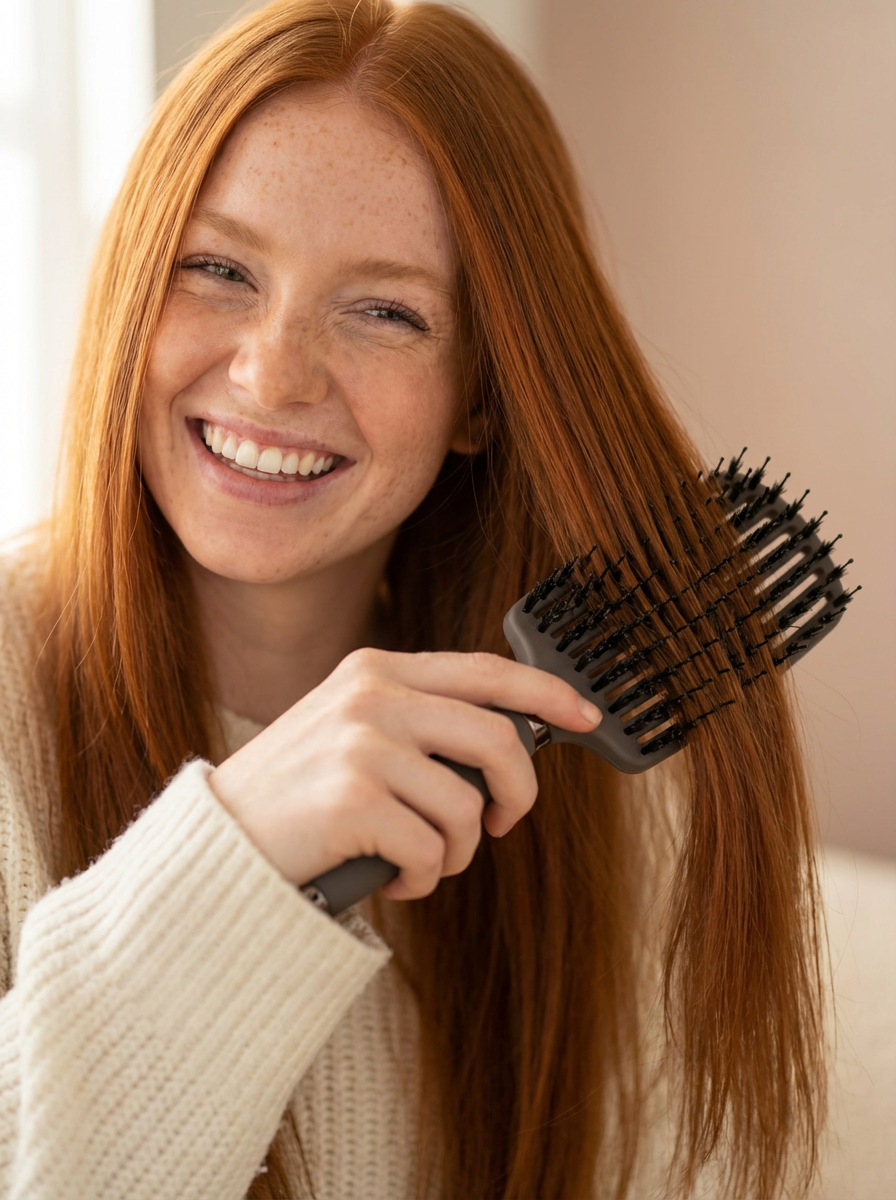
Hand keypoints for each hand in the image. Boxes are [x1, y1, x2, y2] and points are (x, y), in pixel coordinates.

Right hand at [208, 648, 599, 900]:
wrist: (217, 846)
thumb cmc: (297, 797)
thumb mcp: (352, 733)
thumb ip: (419, 723)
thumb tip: (510, 747)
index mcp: (376, 669)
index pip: (485, 670)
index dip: (546, 693)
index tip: (586, 716)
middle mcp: (372, 695)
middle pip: (498, 740)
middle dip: (518, 796)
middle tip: (502, 826)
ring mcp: (362, 744)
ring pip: (469, 807)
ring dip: (455, 852)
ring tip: (418, 861)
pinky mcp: (354, 799)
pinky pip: (433, 852)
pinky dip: (423, 881)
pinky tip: (389, 880)